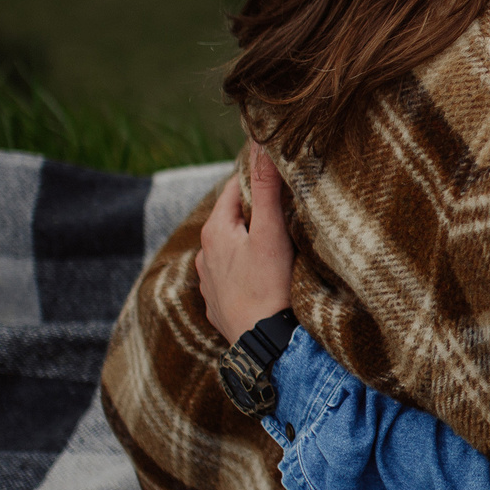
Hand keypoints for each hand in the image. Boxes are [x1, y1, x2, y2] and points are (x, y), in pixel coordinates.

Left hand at [198, 142, 296, 342]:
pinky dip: (247, 273)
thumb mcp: (271, 232)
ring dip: (249, 245)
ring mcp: (210, 284)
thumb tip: (260, 142)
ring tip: (277, 246)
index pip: (234, 190)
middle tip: (284, 210)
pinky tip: (265, 279)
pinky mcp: (219, 307)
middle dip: (255, 214)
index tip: (278, 177)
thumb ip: (266, 187)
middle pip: (232, 222)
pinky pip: (232, 279)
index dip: (256, 180)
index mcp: (215, 232)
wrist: (265, 346)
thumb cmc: (268, 286)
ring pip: (231, 252)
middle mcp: (205, 256)